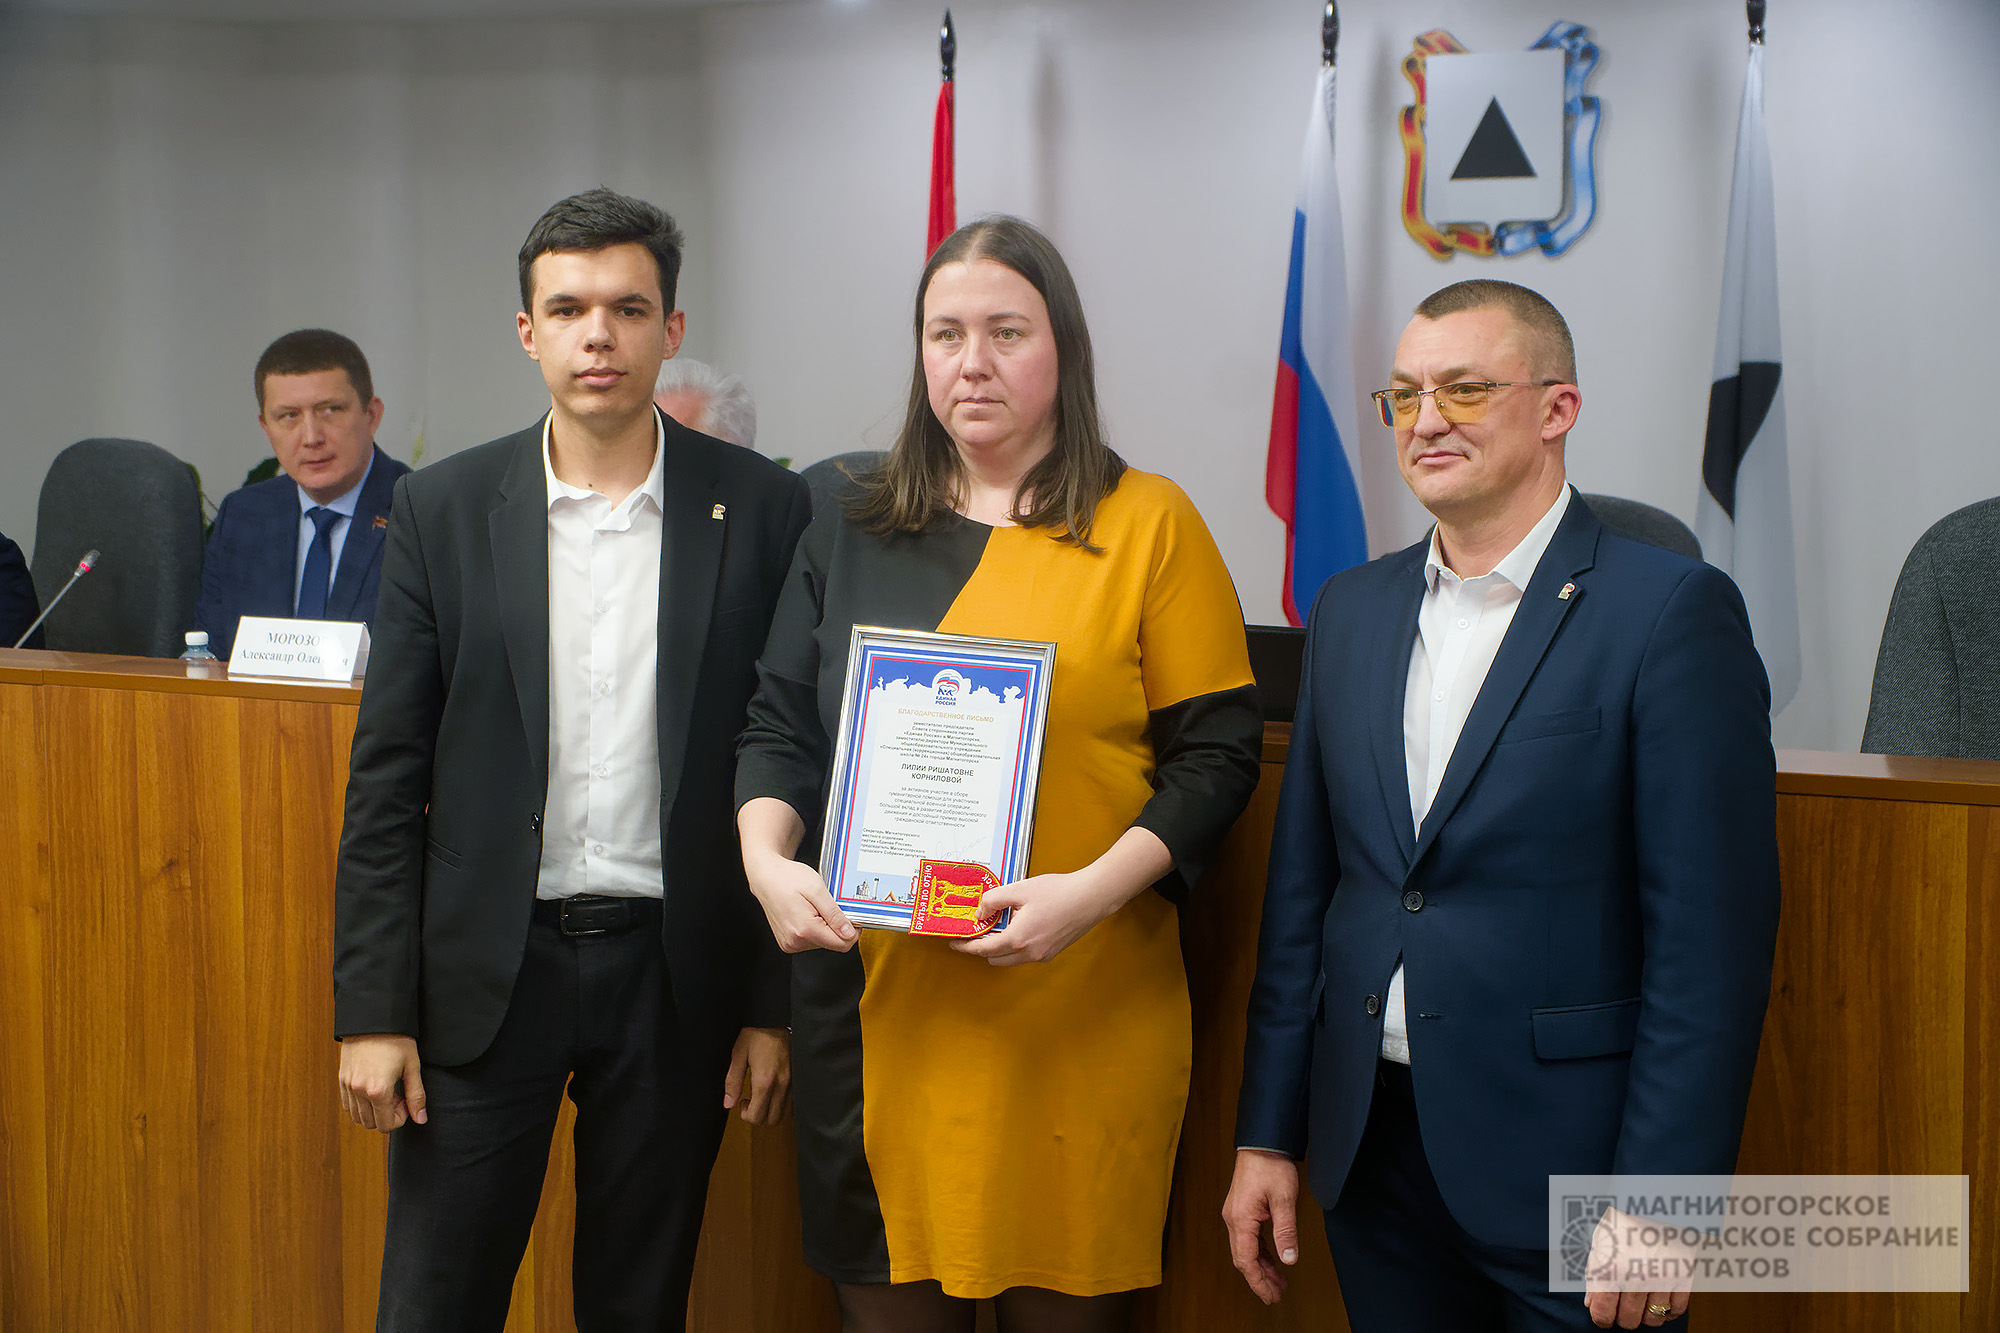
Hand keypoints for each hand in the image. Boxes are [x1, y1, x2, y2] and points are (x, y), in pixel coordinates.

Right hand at [338, 1033, 425, 1131]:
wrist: (373, 1018)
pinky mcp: (341, 1079)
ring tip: (386, 1091)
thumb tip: (421, 1119)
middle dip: (387, 1115)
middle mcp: (359, 1091)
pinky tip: (372, 1089)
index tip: (406, 1100)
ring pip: (357, 1117)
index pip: (386, 1125)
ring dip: (373, 1111)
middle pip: (371, 1124)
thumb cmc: (396, 1039)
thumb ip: (417, 1095)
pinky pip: (347, 1105)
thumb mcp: (412, 1066)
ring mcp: (347, 1086)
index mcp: (378, 1090)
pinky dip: (360, 1105)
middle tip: (398, 1095)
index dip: (400, 1118)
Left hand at [723, 1026, 791, 1124]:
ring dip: (771, 1112)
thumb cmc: (754, 1034)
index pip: (758, 1116)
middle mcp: (782, 1085)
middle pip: (772, 1119)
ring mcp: (793, 1082)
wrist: (775, 1018)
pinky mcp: (798, 1077)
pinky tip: (774, 1092)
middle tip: (751, 1101)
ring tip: (763, 1097)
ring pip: (785, 1113)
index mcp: (764, 1081)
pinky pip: (793, 1102)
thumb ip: (733, 1082)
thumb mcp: (738, 1056)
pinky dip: (782, 1104)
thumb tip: (728, 1104)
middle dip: (759, 1116)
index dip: (746, 1115)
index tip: (742, 1102)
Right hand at [744, 849, 855, 952]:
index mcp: (804, 930)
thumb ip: (835, 914)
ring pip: (822, 942)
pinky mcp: (787, 942)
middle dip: (836, 925)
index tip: (850, 914)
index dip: (852, 930)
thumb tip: (849, 933)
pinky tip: (807, 912)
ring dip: (825, 925)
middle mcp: (795, 941)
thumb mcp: (817, 890)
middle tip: (827, 905)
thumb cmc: (788, 878)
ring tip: (813, 906)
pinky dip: (815, 927)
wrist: (765, 876)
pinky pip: (811, 940)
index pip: (842, 944)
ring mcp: (789, 943)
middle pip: (833, 943)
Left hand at [950, 868, 1127, 964]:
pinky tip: (1019, 925)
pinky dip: (1015, 946)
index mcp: (1018, 938)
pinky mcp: (1051, 953)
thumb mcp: (1019, 889)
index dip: (966, 947)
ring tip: (1001, 924)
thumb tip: (980, 912)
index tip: (955, 942)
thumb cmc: (1059, 892)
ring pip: (1010, 959)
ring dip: (1000, 947)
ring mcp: (1042, 955)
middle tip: (978, 928)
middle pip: (994, 958)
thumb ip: (993, 900)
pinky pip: (1024, 955)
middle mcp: (1029, 953)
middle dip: (982, 946)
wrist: (1091, 897)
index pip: (983, 949)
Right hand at [1223, 1148, 1300, 1304]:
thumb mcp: (1284, 1199)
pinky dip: (1261, 1253)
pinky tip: (1273, 1260)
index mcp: (1240, 1219)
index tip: (1271, 1296)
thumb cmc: (1270, 1165)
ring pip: (1246, 1250)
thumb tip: (1289, 1260)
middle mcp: (1233, 1219)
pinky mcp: (1243, 1210)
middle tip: (1276, 1295)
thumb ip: (1286, 1231)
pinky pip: (1249, 1239)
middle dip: (1260, 1279)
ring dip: (1261, 1267)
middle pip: (1243, 1259)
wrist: (1262, 1142)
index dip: (1259, 1281)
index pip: (1246, 1260)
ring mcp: (1236, 1214)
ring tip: (1278, 1283)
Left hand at [1584, 1206, 1693, 1327]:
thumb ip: (1594, 1277)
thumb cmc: (1621, 1225)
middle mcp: (1636, 1276)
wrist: (1652, 1203)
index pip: (1603, 1312)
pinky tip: (1660, 1300)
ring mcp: (1661, 1278)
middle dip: (1623, 1318)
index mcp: (1610, 1268)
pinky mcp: (1682, 1276)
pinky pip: (1677, 1309)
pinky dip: (1668, 1311)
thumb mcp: (1600, 1246)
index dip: (1602, 1319)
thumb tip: (1591, 1304)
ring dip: (1646, 1316)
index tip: (1605, 1316)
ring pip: (1653, 1318)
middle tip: (1623, 1309)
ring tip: (1642, 1304)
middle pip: (1629, 1320)